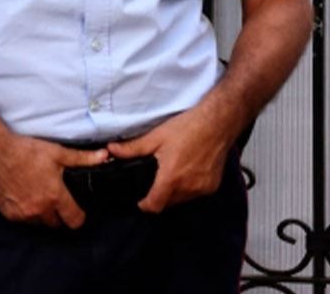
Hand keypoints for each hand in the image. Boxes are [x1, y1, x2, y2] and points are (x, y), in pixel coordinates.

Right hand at [0, 135, 109, 227]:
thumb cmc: (25, 151)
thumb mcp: (57, 153)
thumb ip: (82, 158)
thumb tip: (104, 156)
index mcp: (54, 195)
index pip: (74, 220)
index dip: (78, 217)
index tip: (77, 212)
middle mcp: (39, 208)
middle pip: (56, 224)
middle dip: (58, 215)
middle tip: (55, 200)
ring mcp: (23, 213)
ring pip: (39, 223)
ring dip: (41, 214)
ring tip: (38, 196)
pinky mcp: (9, 214)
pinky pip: (23, 220)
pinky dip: (25, 212)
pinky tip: (24, 196)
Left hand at [106, 107, 234, 213]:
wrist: (217, 123)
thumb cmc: (188, 128)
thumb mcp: (156, 137)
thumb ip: (133, 148)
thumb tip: (112, 150)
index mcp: (171, 177)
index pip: (154, 206)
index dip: (144, 205)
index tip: (140, 200)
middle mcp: (188, 187)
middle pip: (168, 203)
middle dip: (159, 196)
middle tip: (155, 179)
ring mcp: (202, 188)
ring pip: (182, 200)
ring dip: (174, 192)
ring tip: (171, 173)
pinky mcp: (213, 186)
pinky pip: (195, 194)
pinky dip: (188, 188)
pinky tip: (186, 171)